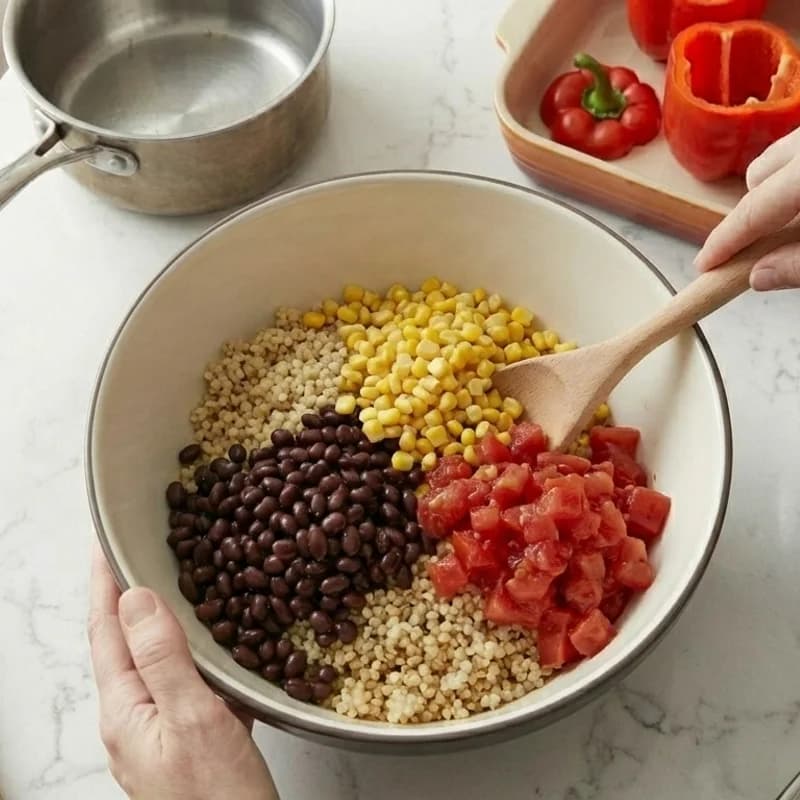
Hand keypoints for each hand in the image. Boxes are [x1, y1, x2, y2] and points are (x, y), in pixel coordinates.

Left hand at [88, 543, 278, 799]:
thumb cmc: (216, 798)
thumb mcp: (192, 721)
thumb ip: (164, 659)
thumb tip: (139, 601)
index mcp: (125, 709)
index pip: (106, 629)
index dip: (104, 582)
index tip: (105, 542)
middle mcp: (134, 718)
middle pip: (126, 643)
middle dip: (130, 595)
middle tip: (142, 555)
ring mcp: (159, 731)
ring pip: (160, 661)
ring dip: (166, 622)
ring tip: (180, 587)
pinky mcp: (187, 739)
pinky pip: (186, 682)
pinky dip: (197, 654)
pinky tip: (218, 646)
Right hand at [695, 127, 799, 290]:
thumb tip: (760, 276)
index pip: (752, 211)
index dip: (724, 243)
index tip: (704, 265)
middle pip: (759, 174)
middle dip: (755, 210)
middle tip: (765, 245)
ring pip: (782, 155)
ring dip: (778, 188)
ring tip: (794, 217)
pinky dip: (796, 174)